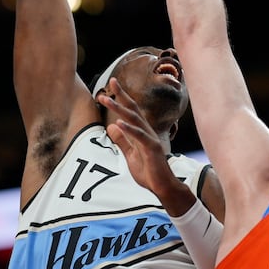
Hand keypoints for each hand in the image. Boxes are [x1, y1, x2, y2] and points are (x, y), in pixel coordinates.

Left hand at [98, 77, 195, 215]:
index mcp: (141, 132)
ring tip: (107, 100)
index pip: (130, 111)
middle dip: (121, 95)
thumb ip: (122, 141)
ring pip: (134, 120)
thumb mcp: (130, 155)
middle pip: (132, 109)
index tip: (111, 85)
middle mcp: (146, 131)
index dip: (121, 98)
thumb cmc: (148, 172)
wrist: (162, 187)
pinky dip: (128, 129)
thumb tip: (112, 126)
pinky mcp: (152, 149)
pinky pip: (139, 137)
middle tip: (111, 82)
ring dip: (119, 109)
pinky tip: (118, 122)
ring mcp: (150, 139)